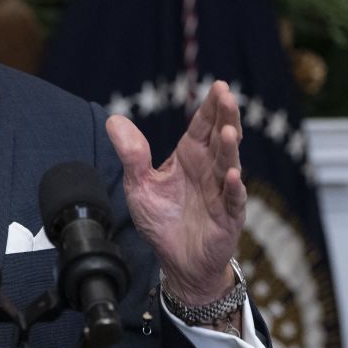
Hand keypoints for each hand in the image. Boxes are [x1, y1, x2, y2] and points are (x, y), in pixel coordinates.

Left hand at [106, 81, 244, 304]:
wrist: (177, 261)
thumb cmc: (162, 220)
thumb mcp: (140, 185)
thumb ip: (131, 154)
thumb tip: (114, 120)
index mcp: (190, 158)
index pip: (201, 127)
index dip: (210, 107)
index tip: (218, 86)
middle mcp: (209, 170)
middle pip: (220, 138)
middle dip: (225, 117)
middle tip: (227, 96)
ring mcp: (221, 192)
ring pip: (229, 165)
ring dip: (230, 148)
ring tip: (228, 130)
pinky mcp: (228, 217)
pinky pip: (232, 200)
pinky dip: (233, 188)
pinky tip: (232, 175)